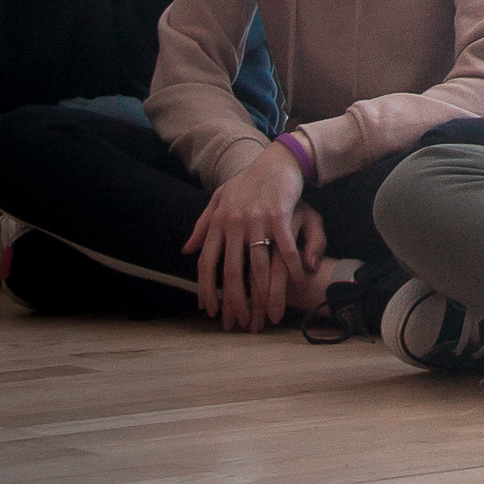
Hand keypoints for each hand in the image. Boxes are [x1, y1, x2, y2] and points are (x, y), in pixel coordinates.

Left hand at [184, 147, 327, 331]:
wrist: (275, 160)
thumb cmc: (248, 182)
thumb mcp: (219, 199)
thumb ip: (202, 226)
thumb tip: (186, 251)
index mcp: (218, 222)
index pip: (207, 263)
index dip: (207, 289)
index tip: (210, 310)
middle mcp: (234, 223)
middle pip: (232, 271)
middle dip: (236, 302)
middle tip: (239, 323)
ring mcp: (257, 220)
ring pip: (259, 266)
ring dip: (265, 294)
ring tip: (268, 315)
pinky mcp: (280, 216)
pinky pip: (285, 249)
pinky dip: (291, 269)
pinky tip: (296, 284)